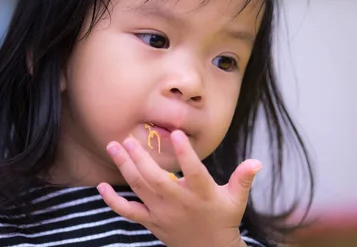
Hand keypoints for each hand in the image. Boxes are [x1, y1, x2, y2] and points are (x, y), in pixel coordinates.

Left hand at [97, 130, 261, 246]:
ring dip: (125, 168)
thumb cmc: (224, 219)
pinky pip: (128, 212)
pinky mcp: (151, 222)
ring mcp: (162, 213)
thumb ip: (243, 178)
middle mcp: (179, 203)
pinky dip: (113, 201)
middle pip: (156, 179)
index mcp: (201, 194)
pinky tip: (100, 186)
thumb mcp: (237, 199)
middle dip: (140, 158)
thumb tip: (257, 162)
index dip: (186, 154)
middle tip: (127, 138)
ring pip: (140, 189)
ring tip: (113, 147)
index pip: (194, 172)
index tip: (177, 134)